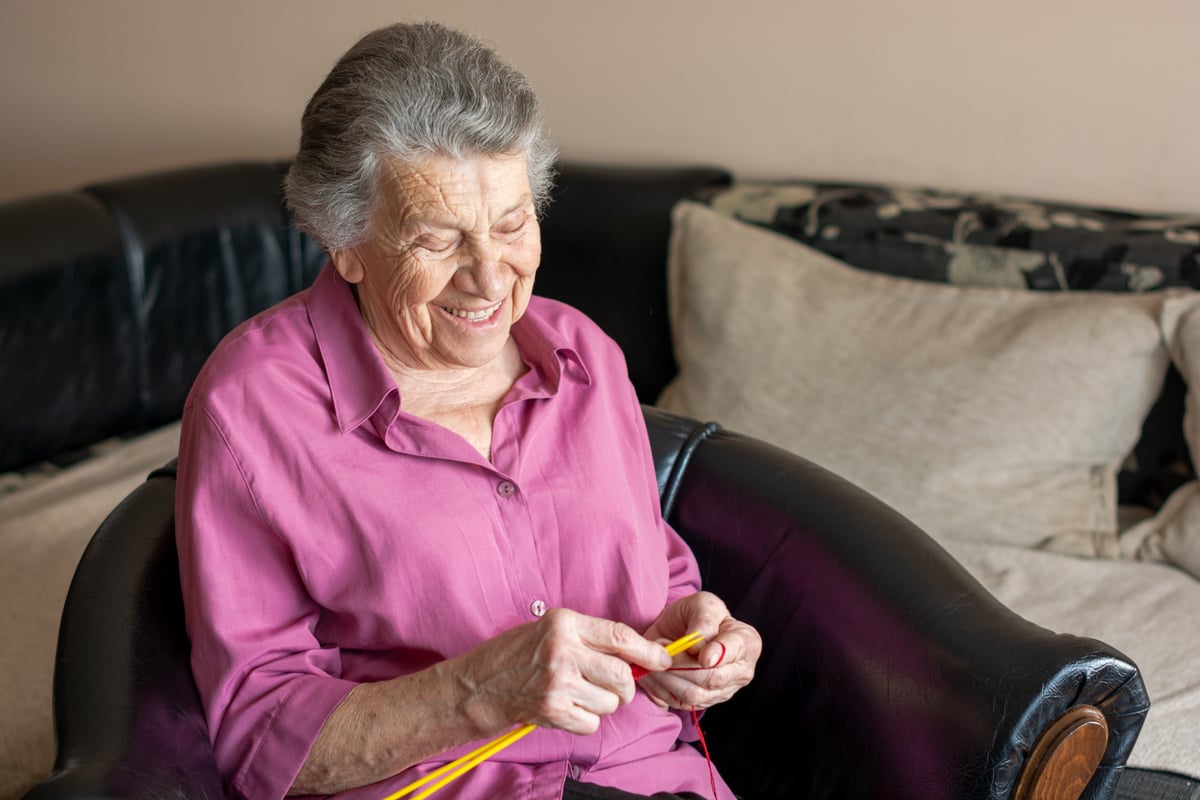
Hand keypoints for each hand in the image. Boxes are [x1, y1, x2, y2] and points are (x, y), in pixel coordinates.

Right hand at [451, 608, 671, 735]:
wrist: (478, 685)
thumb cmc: (517, 654)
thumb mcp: (552, 630)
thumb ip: (591, 638)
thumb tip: (637, 655)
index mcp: (565, 623)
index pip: (620, 635)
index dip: (647, 650)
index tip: (662, 659)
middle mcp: (563, 650)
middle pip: (621, 674)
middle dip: (625, 686)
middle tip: (612, 686)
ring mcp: (557, 682)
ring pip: (610, 702)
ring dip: (602, 704)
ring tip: (578, 694)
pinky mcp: (552, 710)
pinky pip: (592, 723)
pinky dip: (585, 720)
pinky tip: (566, 708)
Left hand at [638, 591, 760, 710]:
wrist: (679, 629)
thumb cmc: (695, 614)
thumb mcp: (702, 604)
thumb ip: (704, 622)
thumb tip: (700, 649)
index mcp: (747, 642)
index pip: (735, 652)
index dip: (714, 653)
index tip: (694, 650)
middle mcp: (741, 671)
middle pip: (712, 678)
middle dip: (681, 664)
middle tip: (661, 647)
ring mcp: (723, 690)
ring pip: (694, 694)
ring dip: (668, 676)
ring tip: (657, 657)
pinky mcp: (702, 702)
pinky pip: (679, 702)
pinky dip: (662, 687)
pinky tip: (656, 670)